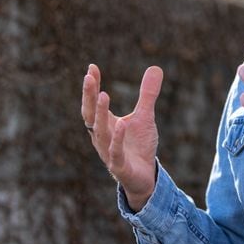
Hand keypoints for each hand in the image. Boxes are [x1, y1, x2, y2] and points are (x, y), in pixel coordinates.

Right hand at [81, 63, 163, 210]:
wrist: (144, 177)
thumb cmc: (138, 146)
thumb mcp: (145, 116)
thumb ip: (147, 94)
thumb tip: (155, 67)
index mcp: (105, 124)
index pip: (93, 103)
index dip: (92, 87)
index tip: (91, 67)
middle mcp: (102, 137)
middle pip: (90, 115)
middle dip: (89, 96)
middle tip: (88, 77)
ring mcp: (108, 152)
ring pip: (101, 132)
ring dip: (100, 114)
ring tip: (104, 95)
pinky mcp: (119, 166)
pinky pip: (115, 152)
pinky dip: (117, 138)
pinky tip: (122, 124)